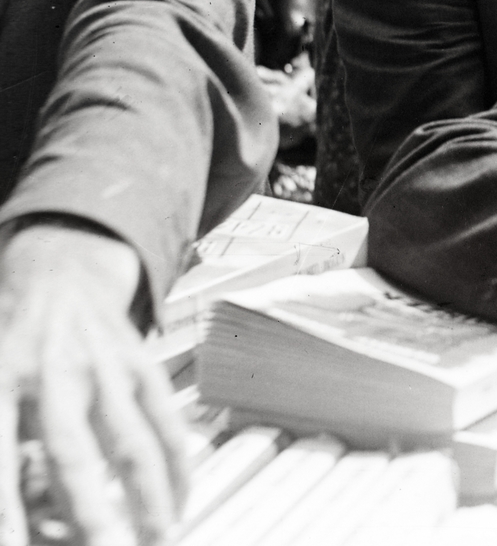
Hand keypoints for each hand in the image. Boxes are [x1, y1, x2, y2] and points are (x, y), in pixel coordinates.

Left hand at [0, 223, 186, 545]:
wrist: (61, 277)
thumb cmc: (13, 346)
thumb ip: (5, 442)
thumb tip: (13, 511)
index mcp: (3, 379)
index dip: (7, 505)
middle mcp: (55, 373)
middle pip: (75, 453)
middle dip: (91, 511)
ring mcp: (106, 368)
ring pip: (134, 443)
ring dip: (148, 499)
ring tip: (156, 537)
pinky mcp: (144, 366)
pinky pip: (167, 424)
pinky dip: (177, 468)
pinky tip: (179, 502)